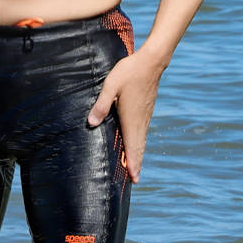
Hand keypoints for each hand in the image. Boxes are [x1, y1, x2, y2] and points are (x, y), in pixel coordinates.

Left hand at [86, 50, 165, 181]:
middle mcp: (141, 121)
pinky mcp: (147, 110)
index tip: (134, 179)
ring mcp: (146, 116)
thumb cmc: (129, 72)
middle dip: (136, 164)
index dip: (133, 163)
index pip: (132, 146)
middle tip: (134, 180)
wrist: (151, 62)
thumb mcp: (110, 86)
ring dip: (138, 155)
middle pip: (139, 147)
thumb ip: (101, 105)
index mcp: (131, 118)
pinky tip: (137, 144)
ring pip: (142, 140)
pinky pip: (143, 132)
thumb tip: (91, 123)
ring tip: (135, 168)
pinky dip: (140, 143)